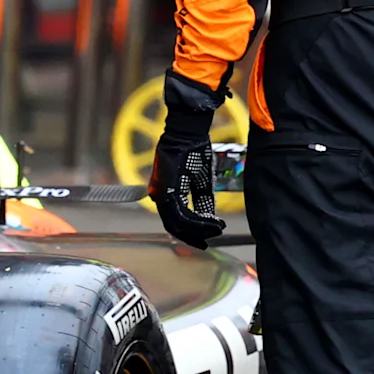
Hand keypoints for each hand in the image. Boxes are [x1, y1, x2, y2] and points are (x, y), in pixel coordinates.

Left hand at [150, 73, 226, 248]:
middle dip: (194, 235)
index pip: (175, 220)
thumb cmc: (194, 151)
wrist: (188, 132)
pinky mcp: (164, 189)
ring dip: (198, 229)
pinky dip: (197, 220)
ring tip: (216, 229)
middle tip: (208, 241)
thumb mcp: (202, 180)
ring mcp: (159, 193)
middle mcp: (158, 195)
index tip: (207, 237)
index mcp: (165, 192)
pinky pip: (180, 213)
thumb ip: (203, 199)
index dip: (191, 231)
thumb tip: (211, 219)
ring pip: (177, 222)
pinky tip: (211, 222)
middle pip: (174, 226)